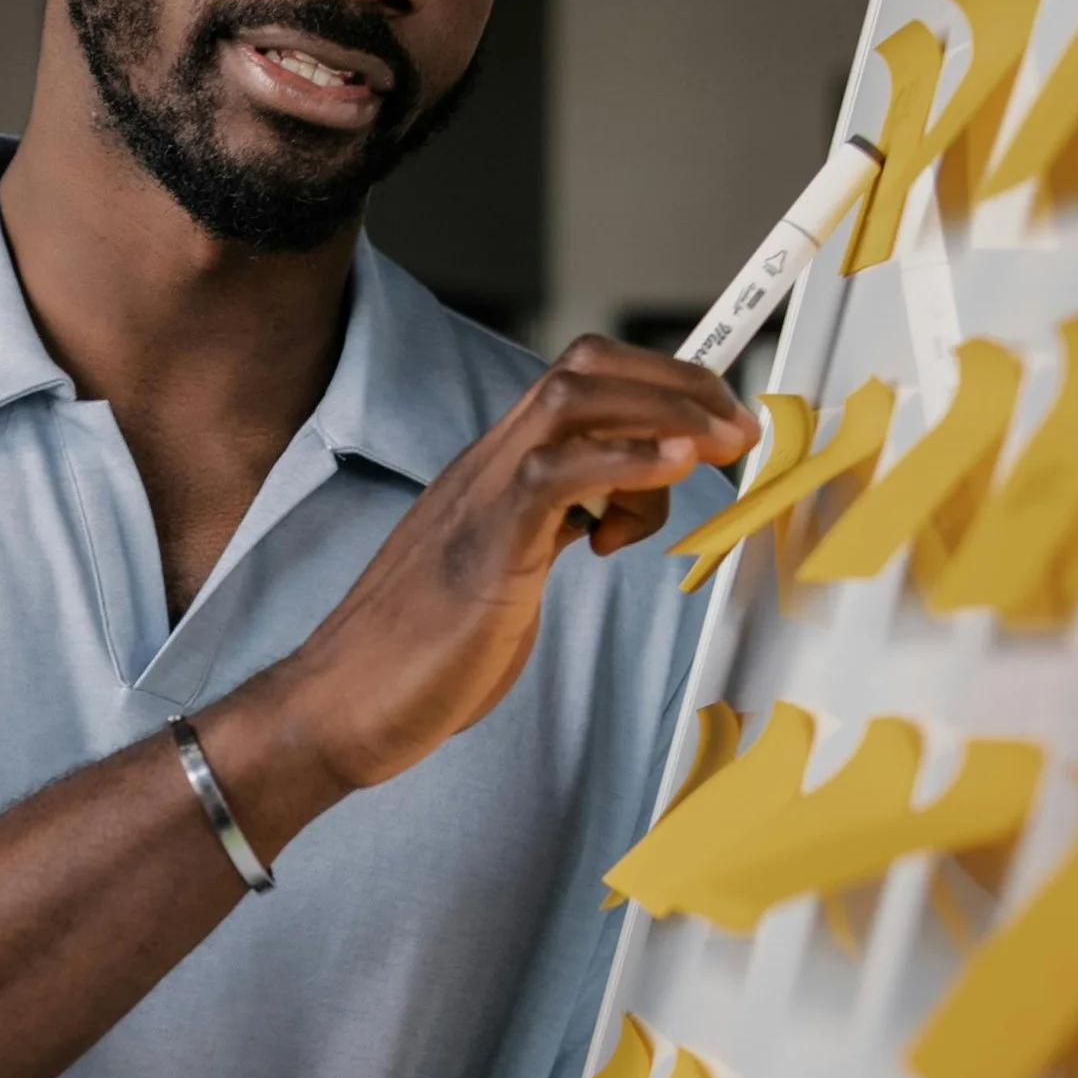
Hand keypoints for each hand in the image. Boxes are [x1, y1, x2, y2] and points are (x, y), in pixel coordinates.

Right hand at [212, 338, 755, 816]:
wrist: (339, 708)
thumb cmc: (419, 658)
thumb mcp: (508, 575)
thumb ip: (552, 533)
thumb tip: (606, 518)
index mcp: (497, 475)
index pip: (581, 385)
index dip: (660, 383)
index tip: (719, 418)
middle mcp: (489, 469)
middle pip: (586, 370)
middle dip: (678, 383)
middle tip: (738, 429)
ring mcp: (483, 500)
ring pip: (573, 399)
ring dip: (663, 409)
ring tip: (717, 449)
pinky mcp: (486, 548)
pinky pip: (557, 474)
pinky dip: (625, 461)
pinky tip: (672, 470)